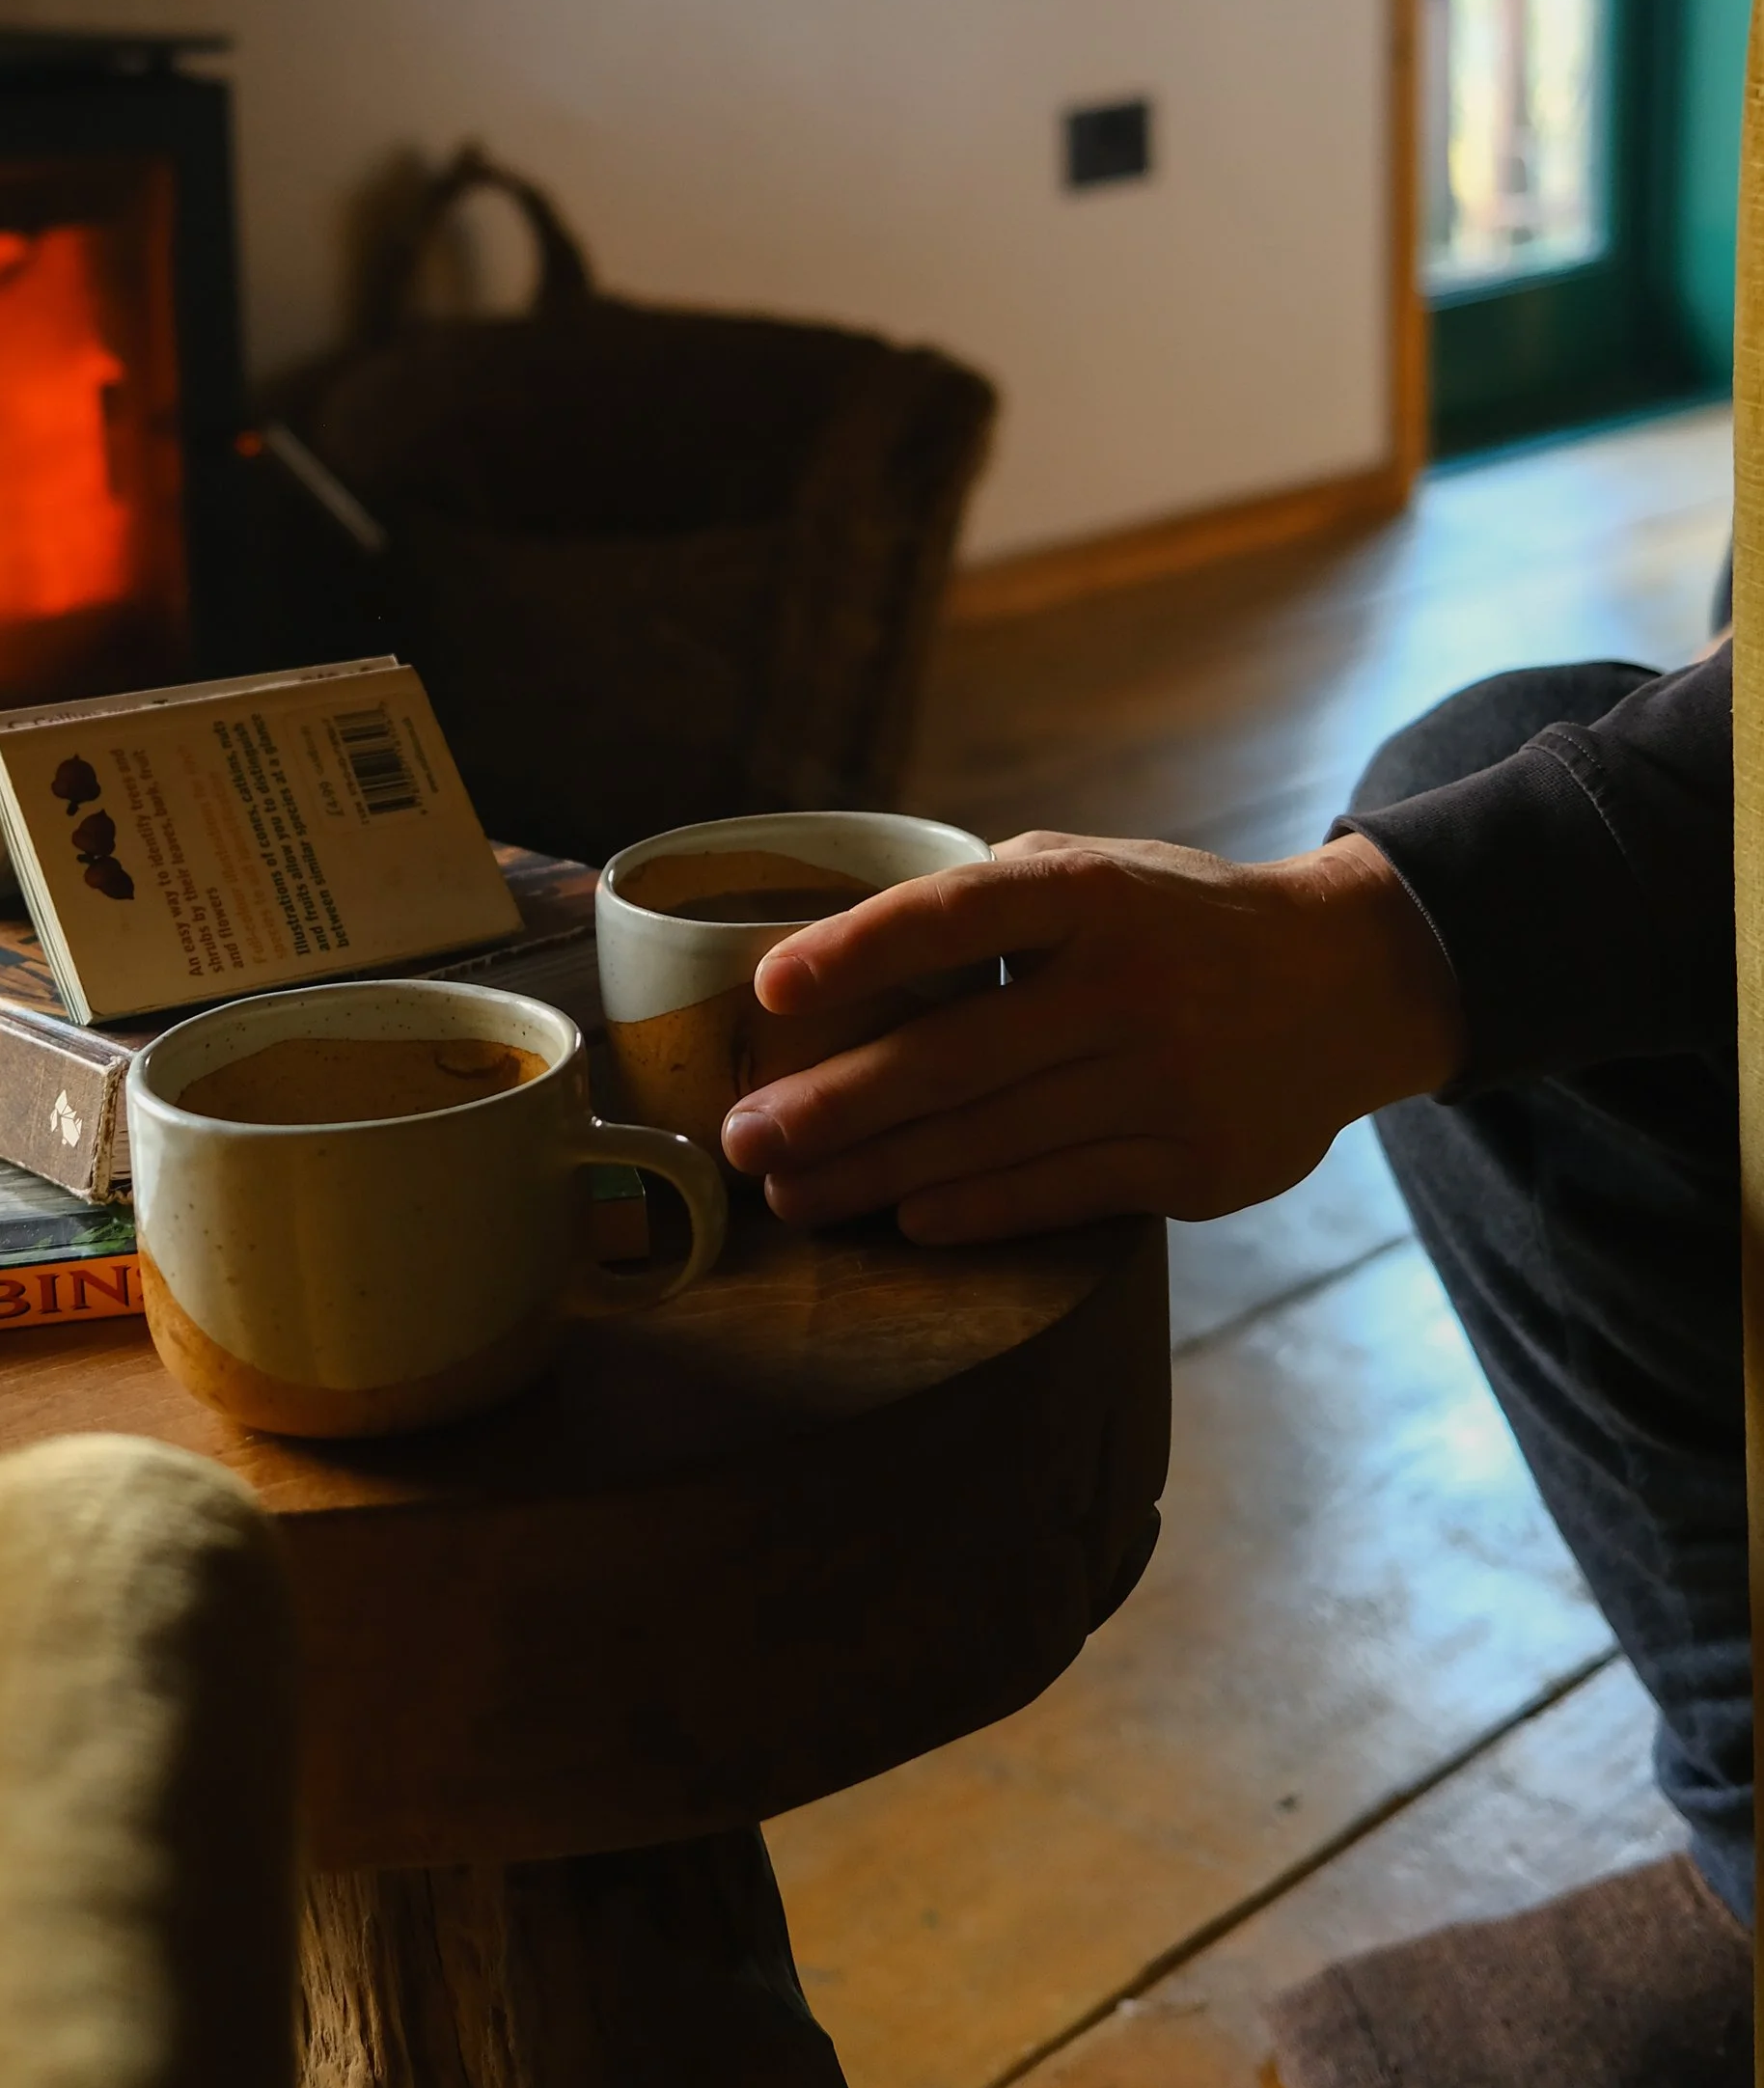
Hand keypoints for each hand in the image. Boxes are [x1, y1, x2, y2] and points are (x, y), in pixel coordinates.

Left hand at [717, 831, 1466, 1244]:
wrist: (1348, 982)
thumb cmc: (1179, 919)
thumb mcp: (1099, 868)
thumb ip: (991, 898)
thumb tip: (842, 946)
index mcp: (1093, 893)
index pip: (956, 915)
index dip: (858, 951)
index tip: (768, 992)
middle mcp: (1131, 985)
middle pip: (953, 1057)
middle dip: (831, 1107)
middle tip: (740, 1139)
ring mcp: (1170, 1083)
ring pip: (993, 1142)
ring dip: (876, 1176)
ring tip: (791, 1195)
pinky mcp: (1200, 1166)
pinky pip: (1061, 1194)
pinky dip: (975, 1210)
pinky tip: (906, 1218)